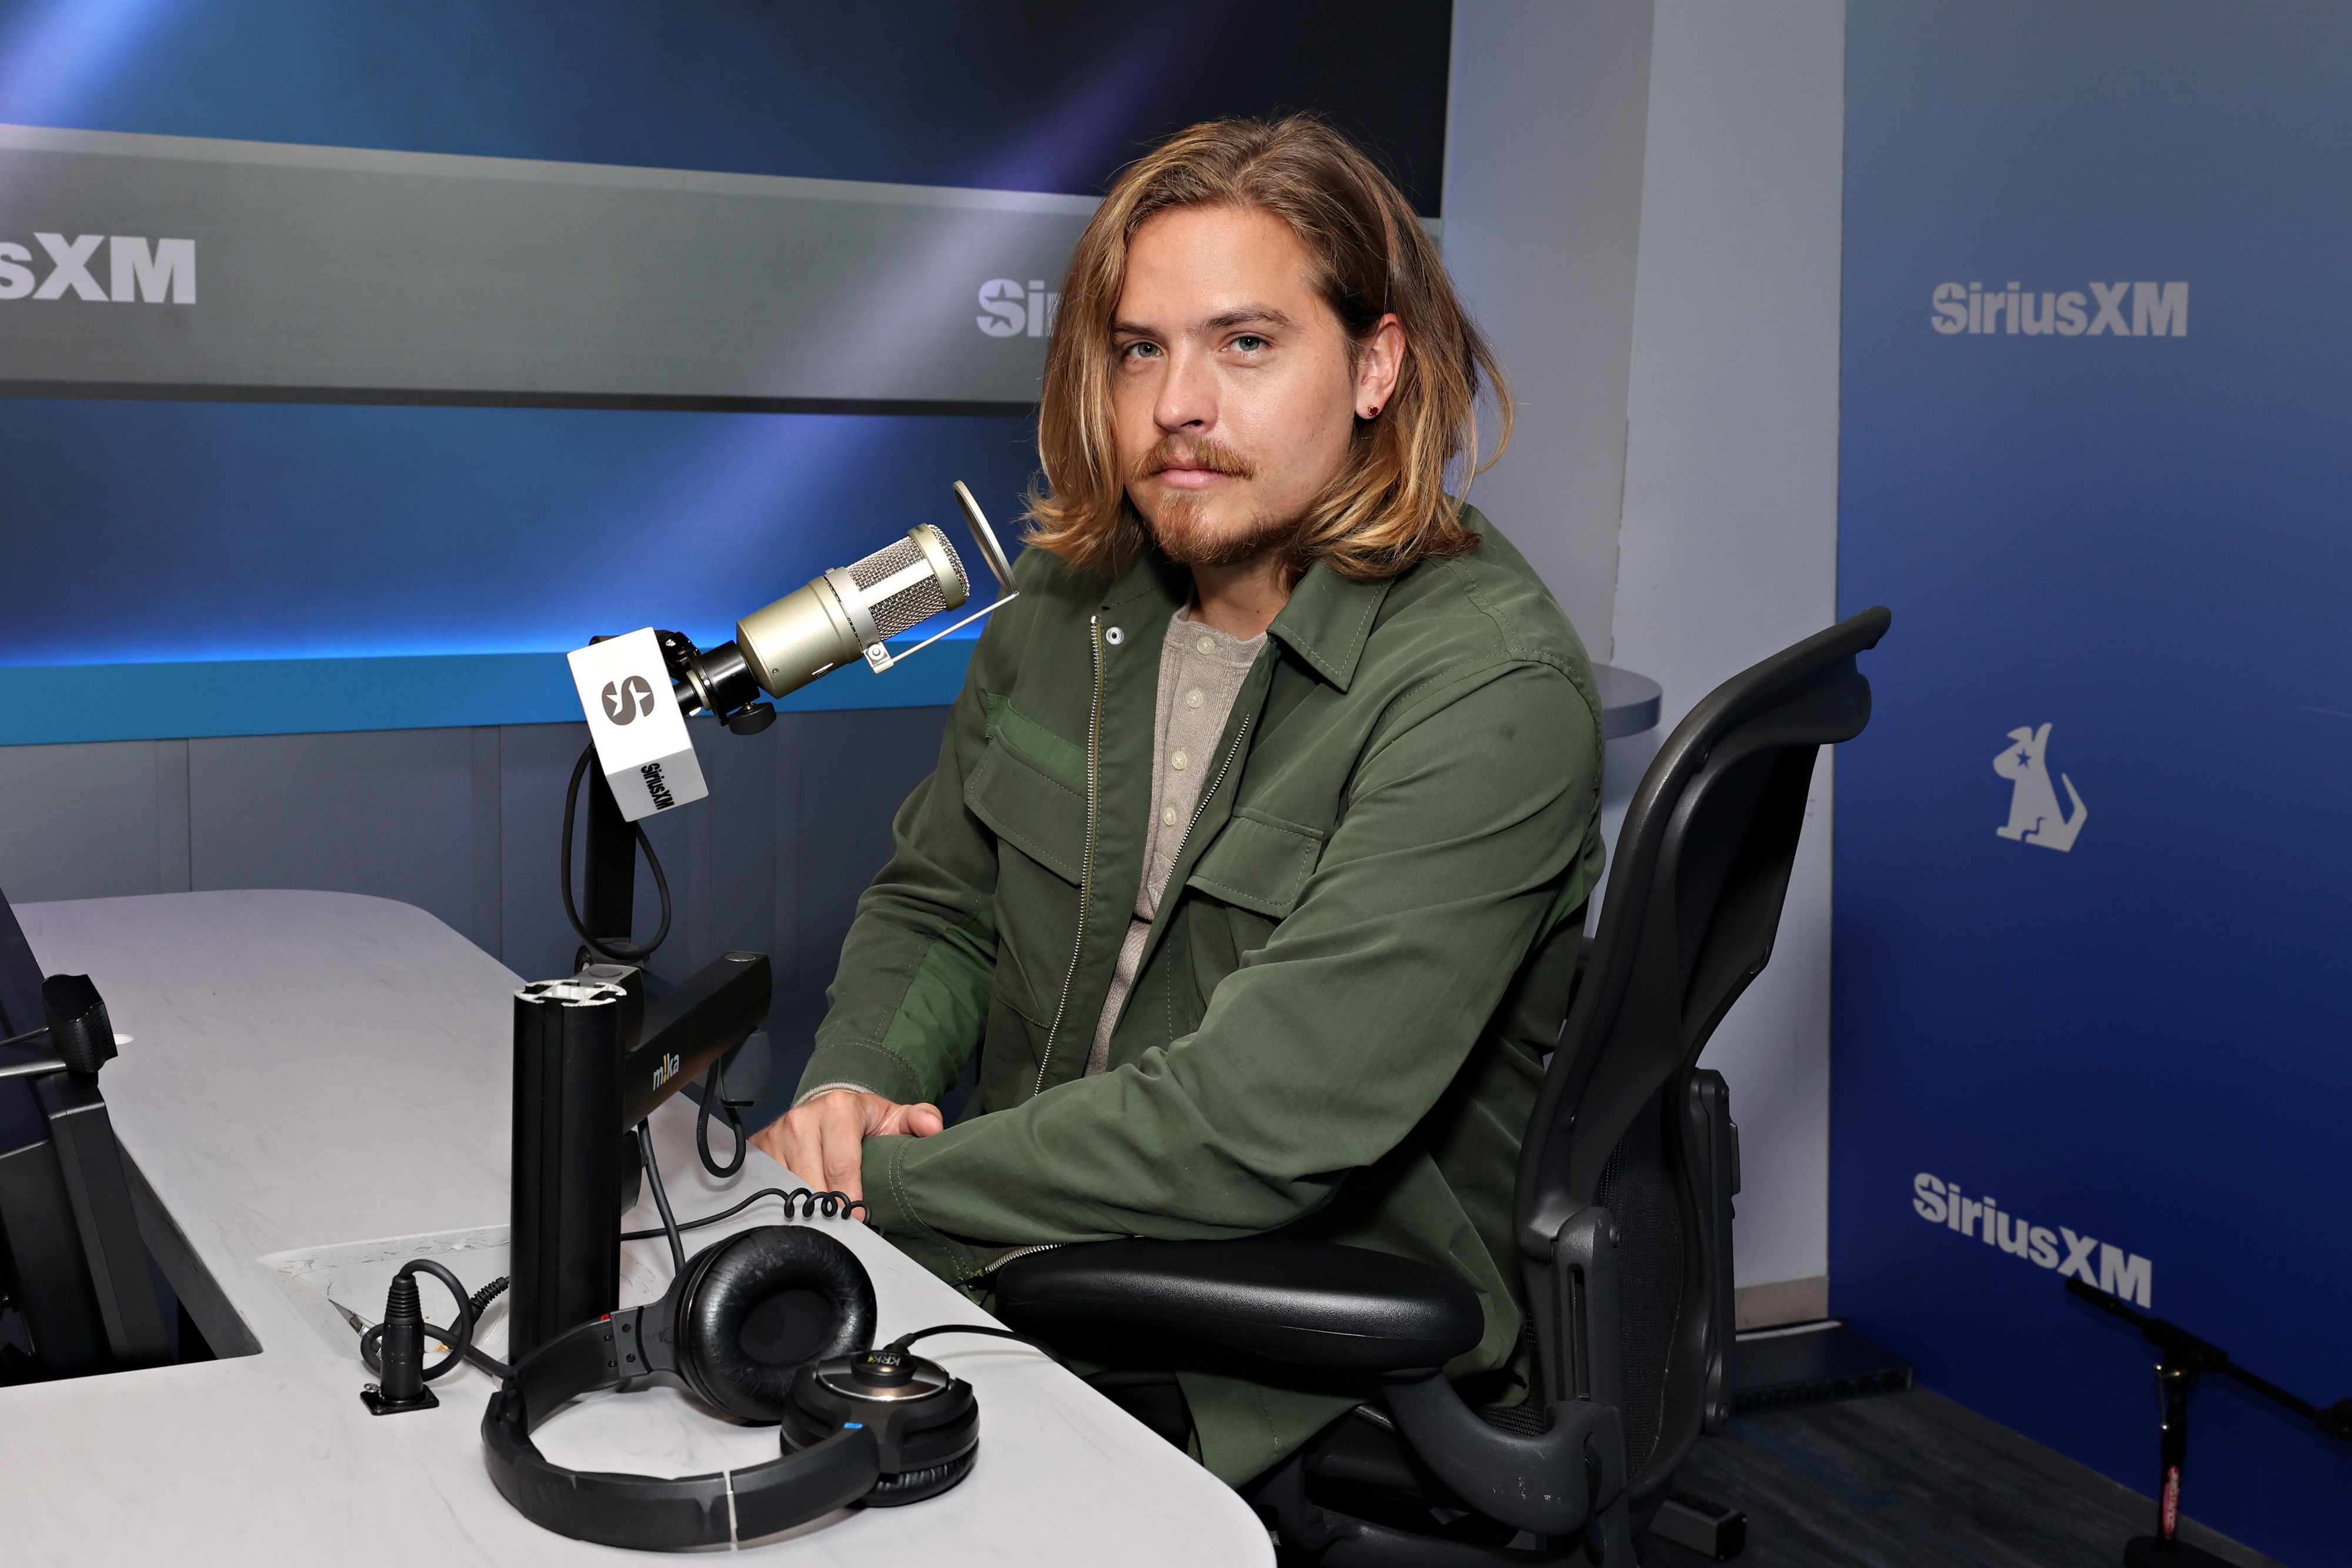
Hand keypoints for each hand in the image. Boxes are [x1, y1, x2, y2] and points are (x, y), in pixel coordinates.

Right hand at [748, 1089, 943, 1203]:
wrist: (827, 1105)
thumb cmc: (862, 1118)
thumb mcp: (892, 1116)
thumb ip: (919, 1120)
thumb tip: (933, 1128)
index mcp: (838, 1108)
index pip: (841, 1165)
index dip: (850, 1198)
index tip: (858, 1218)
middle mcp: (802, 1119)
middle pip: (812, 1181)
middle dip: (828, 1208)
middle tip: (842, 1226)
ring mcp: (777, 1134)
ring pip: (788, 1186)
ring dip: (805, 1206)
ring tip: (823, 1219)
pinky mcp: (760, 1148)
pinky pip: (769, 1184)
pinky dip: (783, 1201)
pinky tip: (799, 1208)